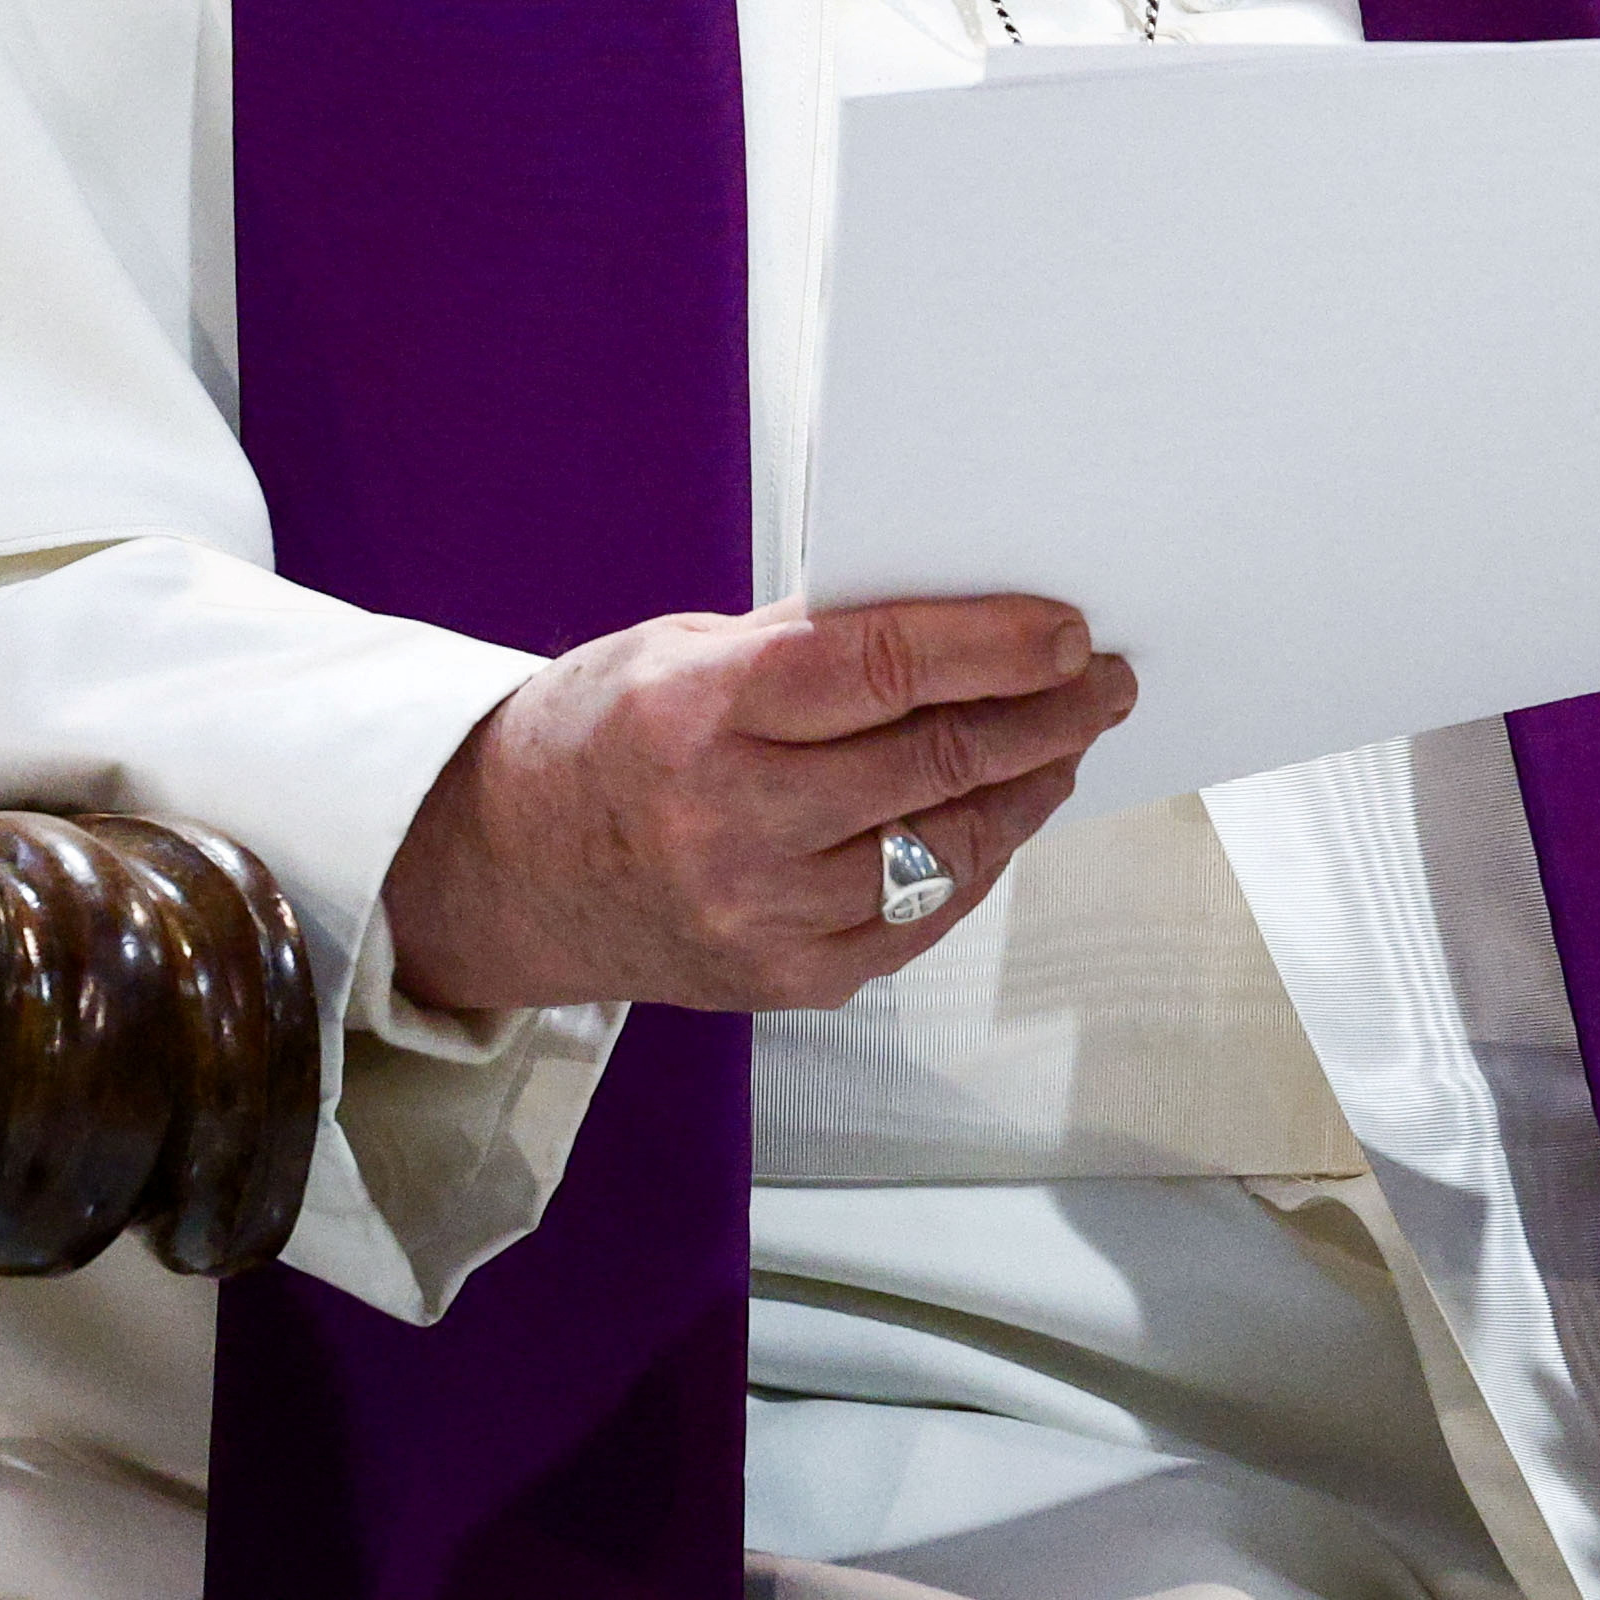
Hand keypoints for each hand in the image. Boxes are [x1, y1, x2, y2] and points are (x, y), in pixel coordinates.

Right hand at [380, 595, 1135, 1015]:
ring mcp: (761, 914)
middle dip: (1043, 714)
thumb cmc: (596, 738)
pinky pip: (919, 918)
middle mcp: (731, 821)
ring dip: (1026, 789)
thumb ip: (812, 638)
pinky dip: (974, 860)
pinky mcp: (786, 979)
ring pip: (946, 846)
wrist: (498, 873)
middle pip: (934, 760)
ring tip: (1065, 743)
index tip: (1069, 630)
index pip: (885, 667)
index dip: (995, 646)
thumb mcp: (682, 649)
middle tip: (1101, 682)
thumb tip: (956, 619)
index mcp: (702, 712)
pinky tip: (1000, 816)